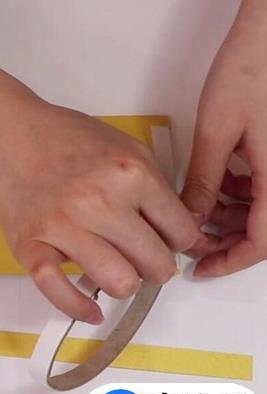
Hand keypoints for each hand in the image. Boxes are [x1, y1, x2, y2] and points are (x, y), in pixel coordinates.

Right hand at [0, 101, 199, 323]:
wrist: (5, 134)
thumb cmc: (62, 138)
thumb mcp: (125, 146)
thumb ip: (157, 187)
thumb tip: (181, 230)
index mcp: (130, 174)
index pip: (181, 233)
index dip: (179, 243)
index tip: (168, 244)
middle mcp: (100, 201)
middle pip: (155, 263)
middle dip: (155, 268)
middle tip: (144, 261)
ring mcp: (63, 226)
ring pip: (119, 283)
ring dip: (124, 284)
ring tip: (116, 272)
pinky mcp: (31, 246)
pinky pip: (60, 292)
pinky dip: (80, 309)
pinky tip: (91, 311)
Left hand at [181, 0, 266, 276]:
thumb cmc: (254, 68)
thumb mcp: (218, 131)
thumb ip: (204, 181)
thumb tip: (191, 219)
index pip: (263, 241)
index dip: (229, 261)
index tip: (200, 269)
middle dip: (227, 237)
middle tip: (190, 237)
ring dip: (234, 214)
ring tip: (199, 205)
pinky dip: (245, 190)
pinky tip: (220, 179)